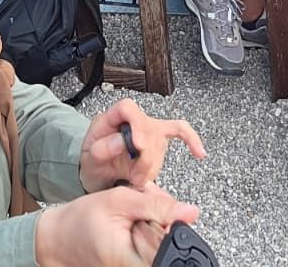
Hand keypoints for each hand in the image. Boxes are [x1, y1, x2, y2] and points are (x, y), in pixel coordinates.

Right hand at [35, 185, 200, 266]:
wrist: (57, 238)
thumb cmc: (79, 222)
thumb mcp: (118, 202)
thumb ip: (156, 205)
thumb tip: (190, 211)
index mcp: (137, 260)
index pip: (174, 243)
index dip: (170, 219)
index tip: (154, 205)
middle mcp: (139, 266)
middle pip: (170, 237)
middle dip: (161, 212)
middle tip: (139, 200)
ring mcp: (136, 265)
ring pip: (161, 237)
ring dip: (152, 216)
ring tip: (131, 208)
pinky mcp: (135, 262)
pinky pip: (150, 242)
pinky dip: (144, 224)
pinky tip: (130, 217)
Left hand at [78, 99, 205, 192]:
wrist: (98, 174)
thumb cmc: (93, 163)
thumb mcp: (88, 159)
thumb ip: (101, 149)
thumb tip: (120, 141)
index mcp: (112, 118)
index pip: (127, 108)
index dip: (136, 124)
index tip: (138, 146)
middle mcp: (132, 120)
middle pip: (149, 130)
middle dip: (144, 159)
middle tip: (133, 177)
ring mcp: (148, 129)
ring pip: (161, 144)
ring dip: (151, 166)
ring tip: (136, 179)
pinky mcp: (160, 140)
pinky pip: (180, 132)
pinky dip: (191, 140)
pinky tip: (199, 152)